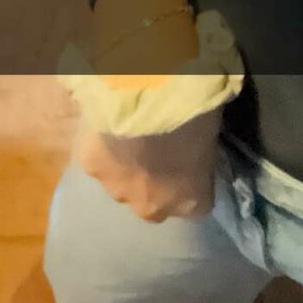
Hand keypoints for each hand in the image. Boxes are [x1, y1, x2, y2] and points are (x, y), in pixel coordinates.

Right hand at [76, 104, 223, 222]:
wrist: (149, 95)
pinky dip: (102, 145)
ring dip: (125, 165)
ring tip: (129, 133)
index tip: (189, 159)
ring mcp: (118, 189)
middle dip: (153, 181)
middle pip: (153, 202)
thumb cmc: (195, 112)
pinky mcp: (91, 167)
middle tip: (156, 147)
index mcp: (191, 199)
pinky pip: (98, 159)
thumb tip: (196, 140)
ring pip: (121, 184)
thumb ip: (201, 148)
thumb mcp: (211, 131)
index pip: (195, 203)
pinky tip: (107, 123)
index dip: (191, 181)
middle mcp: (152, 207)